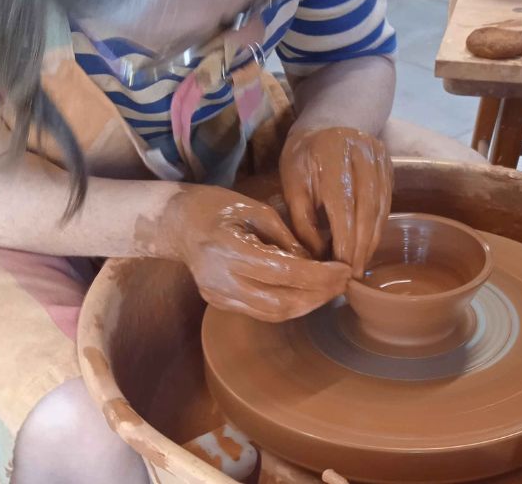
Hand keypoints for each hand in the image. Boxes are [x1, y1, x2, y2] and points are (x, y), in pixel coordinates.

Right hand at [161, 186, 350, 321]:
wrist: (177, 222)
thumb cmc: (219, 207)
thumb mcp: (258, 210)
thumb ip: (288, 240)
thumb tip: (318, 264)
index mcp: (230, 249)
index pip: (285, 272)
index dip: (320, 276)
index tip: (344, 270)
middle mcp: (222, 280)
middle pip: (282, 302)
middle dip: (319, 296)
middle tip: (343, 282)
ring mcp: (218, 296)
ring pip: (273, 314)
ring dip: (307, 304)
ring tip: (330, 289)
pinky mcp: (219, 303)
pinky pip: (261, 311)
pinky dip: (289, 304)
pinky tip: (307, 291)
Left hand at [279, 127, 392, 277]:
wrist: (329, 122)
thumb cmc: (303, 156)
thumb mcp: (292, 183)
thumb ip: (303, 219)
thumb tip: (319, 256)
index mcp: (332, 156)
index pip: (343, 207)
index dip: (344, 240)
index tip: (339, 268)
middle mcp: (362, 155)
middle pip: (366, 210)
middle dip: (360, 246)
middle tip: (353, 275)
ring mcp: (380, 160)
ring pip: (380, 208)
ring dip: (371, 240)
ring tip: (360, 265)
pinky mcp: (390, 167)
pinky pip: (386, 203)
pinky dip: (378, 226)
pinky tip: (368, 245)